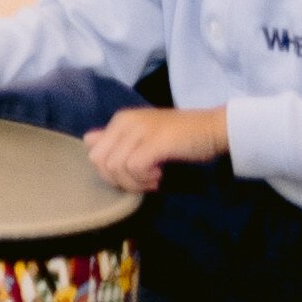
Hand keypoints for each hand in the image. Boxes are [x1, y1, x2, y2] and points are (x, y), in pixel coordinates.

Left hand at [84, 104, 223, 195]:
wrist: (213, 128)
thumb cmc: (180, 135)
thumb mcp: (143, 134)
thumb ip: (117, 139)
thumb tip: (88, 141)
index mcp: (120, 120)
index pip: (92, 151)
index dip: (109, 170)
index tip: (131, 174)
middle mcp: (125, 122)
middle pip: (99, 161)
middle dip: (118, 179)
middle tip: (142, 180)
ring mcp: (139, 130)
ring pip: (115, 167)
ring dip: (134, 182)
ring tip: (154, 178)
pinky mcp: (155, 142)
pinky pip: (134, 168)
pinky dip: (144, 179)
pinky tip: (159, 176)